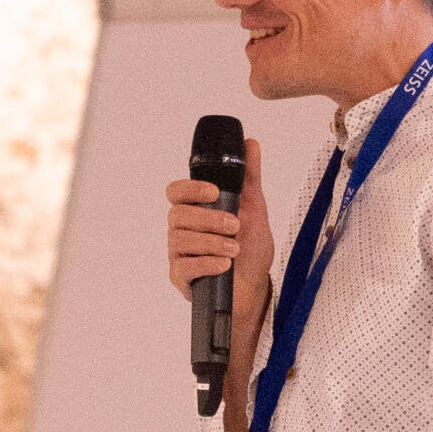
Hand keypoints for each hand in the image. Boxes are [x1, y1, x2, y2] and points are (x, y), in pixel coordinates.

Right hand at [166, 138, 271, 319]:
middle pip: (177, 215)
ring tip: (234, 249)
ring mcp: (179, 254)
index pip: (176, 191)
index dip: (190, 189)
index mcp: (195, 209)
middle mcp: (182, 229)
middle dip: (209, 219)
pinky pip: (184, 267)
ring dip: (211, 242)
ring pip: (180, 239)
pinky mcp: (181, 278)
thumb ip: (249, 177)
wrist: (255, 287)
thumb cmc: (250, 248)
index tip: (213, 191)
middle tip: (235, 225)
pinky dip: (206, 263)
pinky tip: (224, 265)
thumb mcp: (255, 209)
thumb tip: (251, 143)